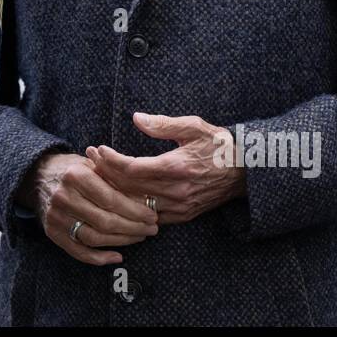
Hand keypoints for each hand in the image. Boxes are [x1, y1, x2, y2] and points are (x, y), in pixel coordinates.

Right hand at [21, 152, 157, 265]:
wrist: (40, 176)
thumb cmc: (74, 169)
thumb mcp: (93, 164)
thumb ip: (116, 178)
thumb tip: (146, 197)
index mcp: (76, 176)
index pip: (111, 199)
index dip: (135, 210)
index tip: (152, 215)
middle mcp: (63, 197)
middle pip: (105, 221)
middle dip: (133, 228)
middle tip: (151, 229)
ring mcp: (56, 217)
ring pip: (94, 238)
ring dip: (121, 242)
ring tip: (139, 237)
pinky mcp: (52, 232)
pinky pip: (78, 252)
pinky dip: (99, 258)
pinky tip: (117, 256)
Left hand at [87, 112, 244, 225]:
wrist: (247, 171)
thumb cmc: (219, 145)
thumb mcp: (194, 126)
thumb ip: (163, 124)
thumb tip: (136, 118)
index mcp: (176, 167)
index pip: (132, 169)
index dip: (110, 160)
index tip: (96, 149)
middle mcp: (176, 191)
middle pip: (129, 188)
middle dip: (105, 173)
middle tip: (89, 160)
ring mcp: (179, 207)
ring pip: (136, 205)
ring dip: (114, 192)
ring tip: (97, 176)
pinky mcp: (183, 216)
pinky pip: (150, 217)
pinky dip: (131, 208)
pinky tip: (118, 196)